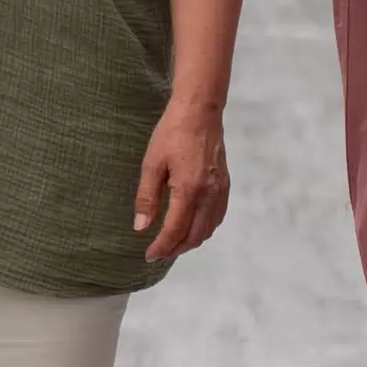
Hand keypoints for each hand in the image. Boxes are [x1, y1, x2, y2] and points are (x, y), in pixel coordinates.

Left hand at [133, 99, 229, 262]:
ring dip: (190, 241)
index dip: (161, 247)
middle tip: (158, 252)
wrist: (200, 111)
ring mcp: (220, 191)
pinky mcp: (225, 185)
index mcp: (189, 191)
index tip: (148, 255)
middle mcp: (208, 195)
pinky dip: (205, 229)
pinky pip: (217, 217)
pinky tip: (193, 226)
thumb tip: (141, 228)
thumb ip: (147, 198)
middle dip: (175, 249)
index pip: (175, 231)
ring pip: (208, 230)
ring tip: (172, 243)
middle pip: (194, 236)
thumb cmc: (172, 133)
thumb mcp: (152, 163)